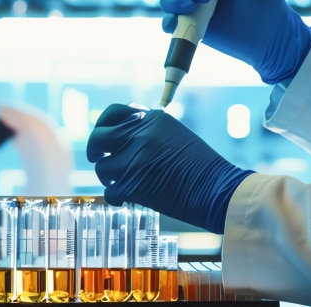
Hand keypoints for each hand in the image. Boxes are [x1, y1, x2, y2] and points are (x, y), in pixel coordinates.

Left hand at [86, 104, 252, 233]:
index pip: (112, 113)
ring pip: (102, 168)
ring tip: (124, 181)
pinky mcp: (132, 185)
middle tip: (98, 159)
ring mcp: (133, 160)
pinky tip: (128, 197)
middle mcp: (139, 135)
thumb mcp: (174, 133)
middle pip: (97, 139)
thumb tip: (124, 126)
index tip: (102, 135)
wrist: (216, 189)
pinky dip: (117, 196)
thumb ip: (148, 128)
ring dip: (110, 177)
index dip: (102, 125)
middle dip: (94, 151)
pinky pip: (110, 191)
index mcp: (151, 119)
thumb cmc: (201, 164)